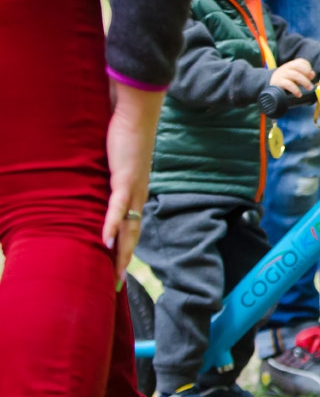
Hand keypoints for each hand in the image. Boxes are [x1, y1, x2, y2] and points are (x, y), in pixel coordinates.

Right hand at [103, 82, 164, 285]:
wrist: (136, 112)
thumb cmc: (126, 134)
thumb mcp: (117, 162)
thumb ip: (112, 176)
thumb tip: (102, 185)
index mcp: (138, 192)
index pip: (133, 227)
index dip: (126, 249)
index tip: (118, 270)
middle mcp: (139, 194)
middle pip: (134, 234)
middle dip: (124, 260)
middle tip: (116, 284)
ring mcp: (134, 187)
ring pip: (129, 226)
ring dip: (121, 251)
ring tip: (115, 273)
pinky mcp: (126, 177)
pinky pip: (117, 205)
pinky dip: (112, 223)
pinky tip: (106, 241)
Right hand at [270, 58, 315, 96]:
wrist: (272, 85)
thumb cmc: (287, 80)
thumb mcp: (296, 76)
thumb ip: (305, 74)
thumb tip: (312, 73)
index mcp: (292, 65)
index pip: (302, 62)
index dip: (308, 68)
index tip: (310, 76)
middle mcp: (287, 67)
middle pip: (299, 67)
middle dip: (307, 75)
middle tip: (311, 85)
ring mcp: (282, 74)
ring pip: (295, 75)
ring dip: (304, 82)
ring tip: (308, 89)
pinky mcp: (278, 82)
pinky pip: (288, 84)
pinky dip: (295, 90)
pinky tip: (299, 94)